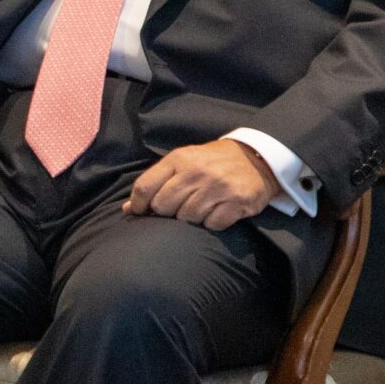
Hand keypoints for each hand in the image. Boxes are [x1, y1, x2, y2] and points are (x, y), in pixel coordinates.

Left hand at [125, 139, 278, 229]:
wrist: (256, 158)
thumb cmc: (211, 162)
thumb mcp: (183, 161)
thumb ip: (156, 181)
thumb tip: (128, 208)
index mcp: (179, 159)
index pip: (145, 187)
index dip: (137, 205)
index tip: (139, 212)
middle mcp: (197, 172)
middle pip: (163, 206)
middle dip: (166, 212)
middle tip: (177, 208)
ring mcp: (218, 187)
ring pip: (186, 218)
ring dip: (190, 218)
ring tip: (199, 207)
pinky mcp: (237, 202)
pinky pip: (211, 225)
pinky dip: (211, 223)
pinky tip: (216, 212)